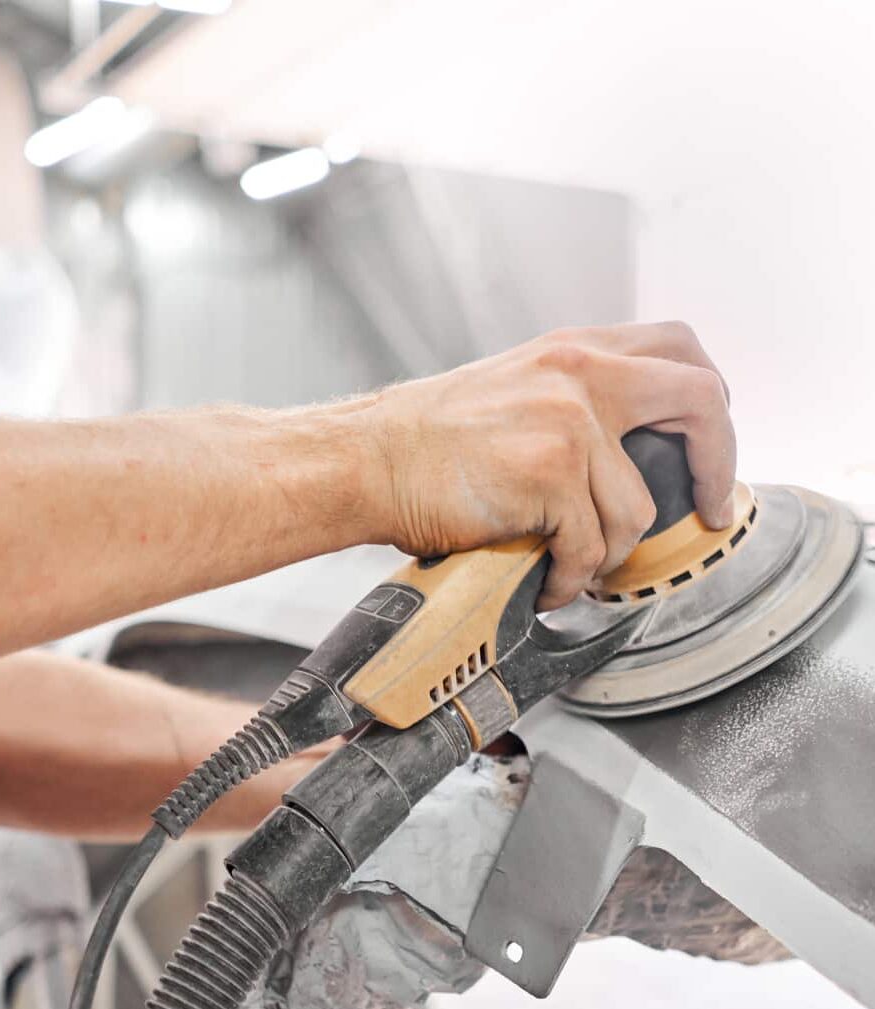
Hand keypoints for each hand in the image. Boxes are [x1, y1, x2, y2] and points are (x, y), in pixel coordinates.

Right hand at [360, 321, 735, 608]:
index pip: (679, 351)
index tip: (708, 450)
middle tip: (710, 509)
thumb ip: (572, 401)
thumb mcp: (512, 390)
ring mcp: (569, 422)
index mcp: (574, 350)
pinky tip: (541, 582)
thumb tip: (625, 458)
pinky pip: (589, 549)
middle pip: (700, 401)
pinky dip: (568, 580)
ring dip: (606, 554)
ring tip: (567, 568)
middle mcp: (581, 373)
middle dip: (718, 466)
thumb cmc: (423, 442)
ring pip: (636, 509)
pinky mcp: (549, 474)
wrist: (366, 461)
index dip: (711, 401)